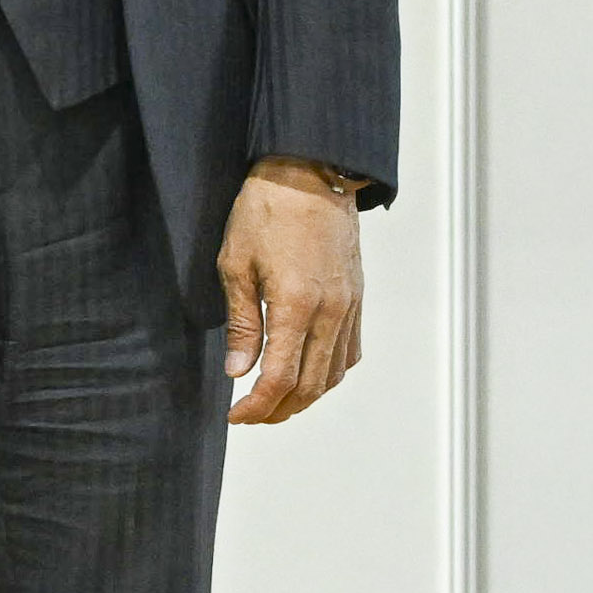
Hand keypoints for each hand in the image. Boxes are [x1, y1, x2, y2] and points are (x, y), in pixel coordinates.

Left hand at [221, 159, 367, 423]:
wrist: (311, 176)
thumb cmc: (265, 213)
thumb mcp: (235, 265)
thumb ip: (241, 323)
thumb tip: (237, 371)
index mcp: (296, 306)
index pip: (280, 378)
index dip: (257, 406)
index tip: (235, 416)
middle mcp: (330, 313)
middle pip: (310, 385)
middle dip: (279, 410)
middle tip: (250, 416)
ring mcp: (349, 307)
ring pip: (333, 373)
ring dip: (305, 396)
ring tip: (275, 402)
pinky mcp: (357, 299)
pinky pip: (349, 351)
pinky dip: (328, 373)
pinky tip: (306, 373)